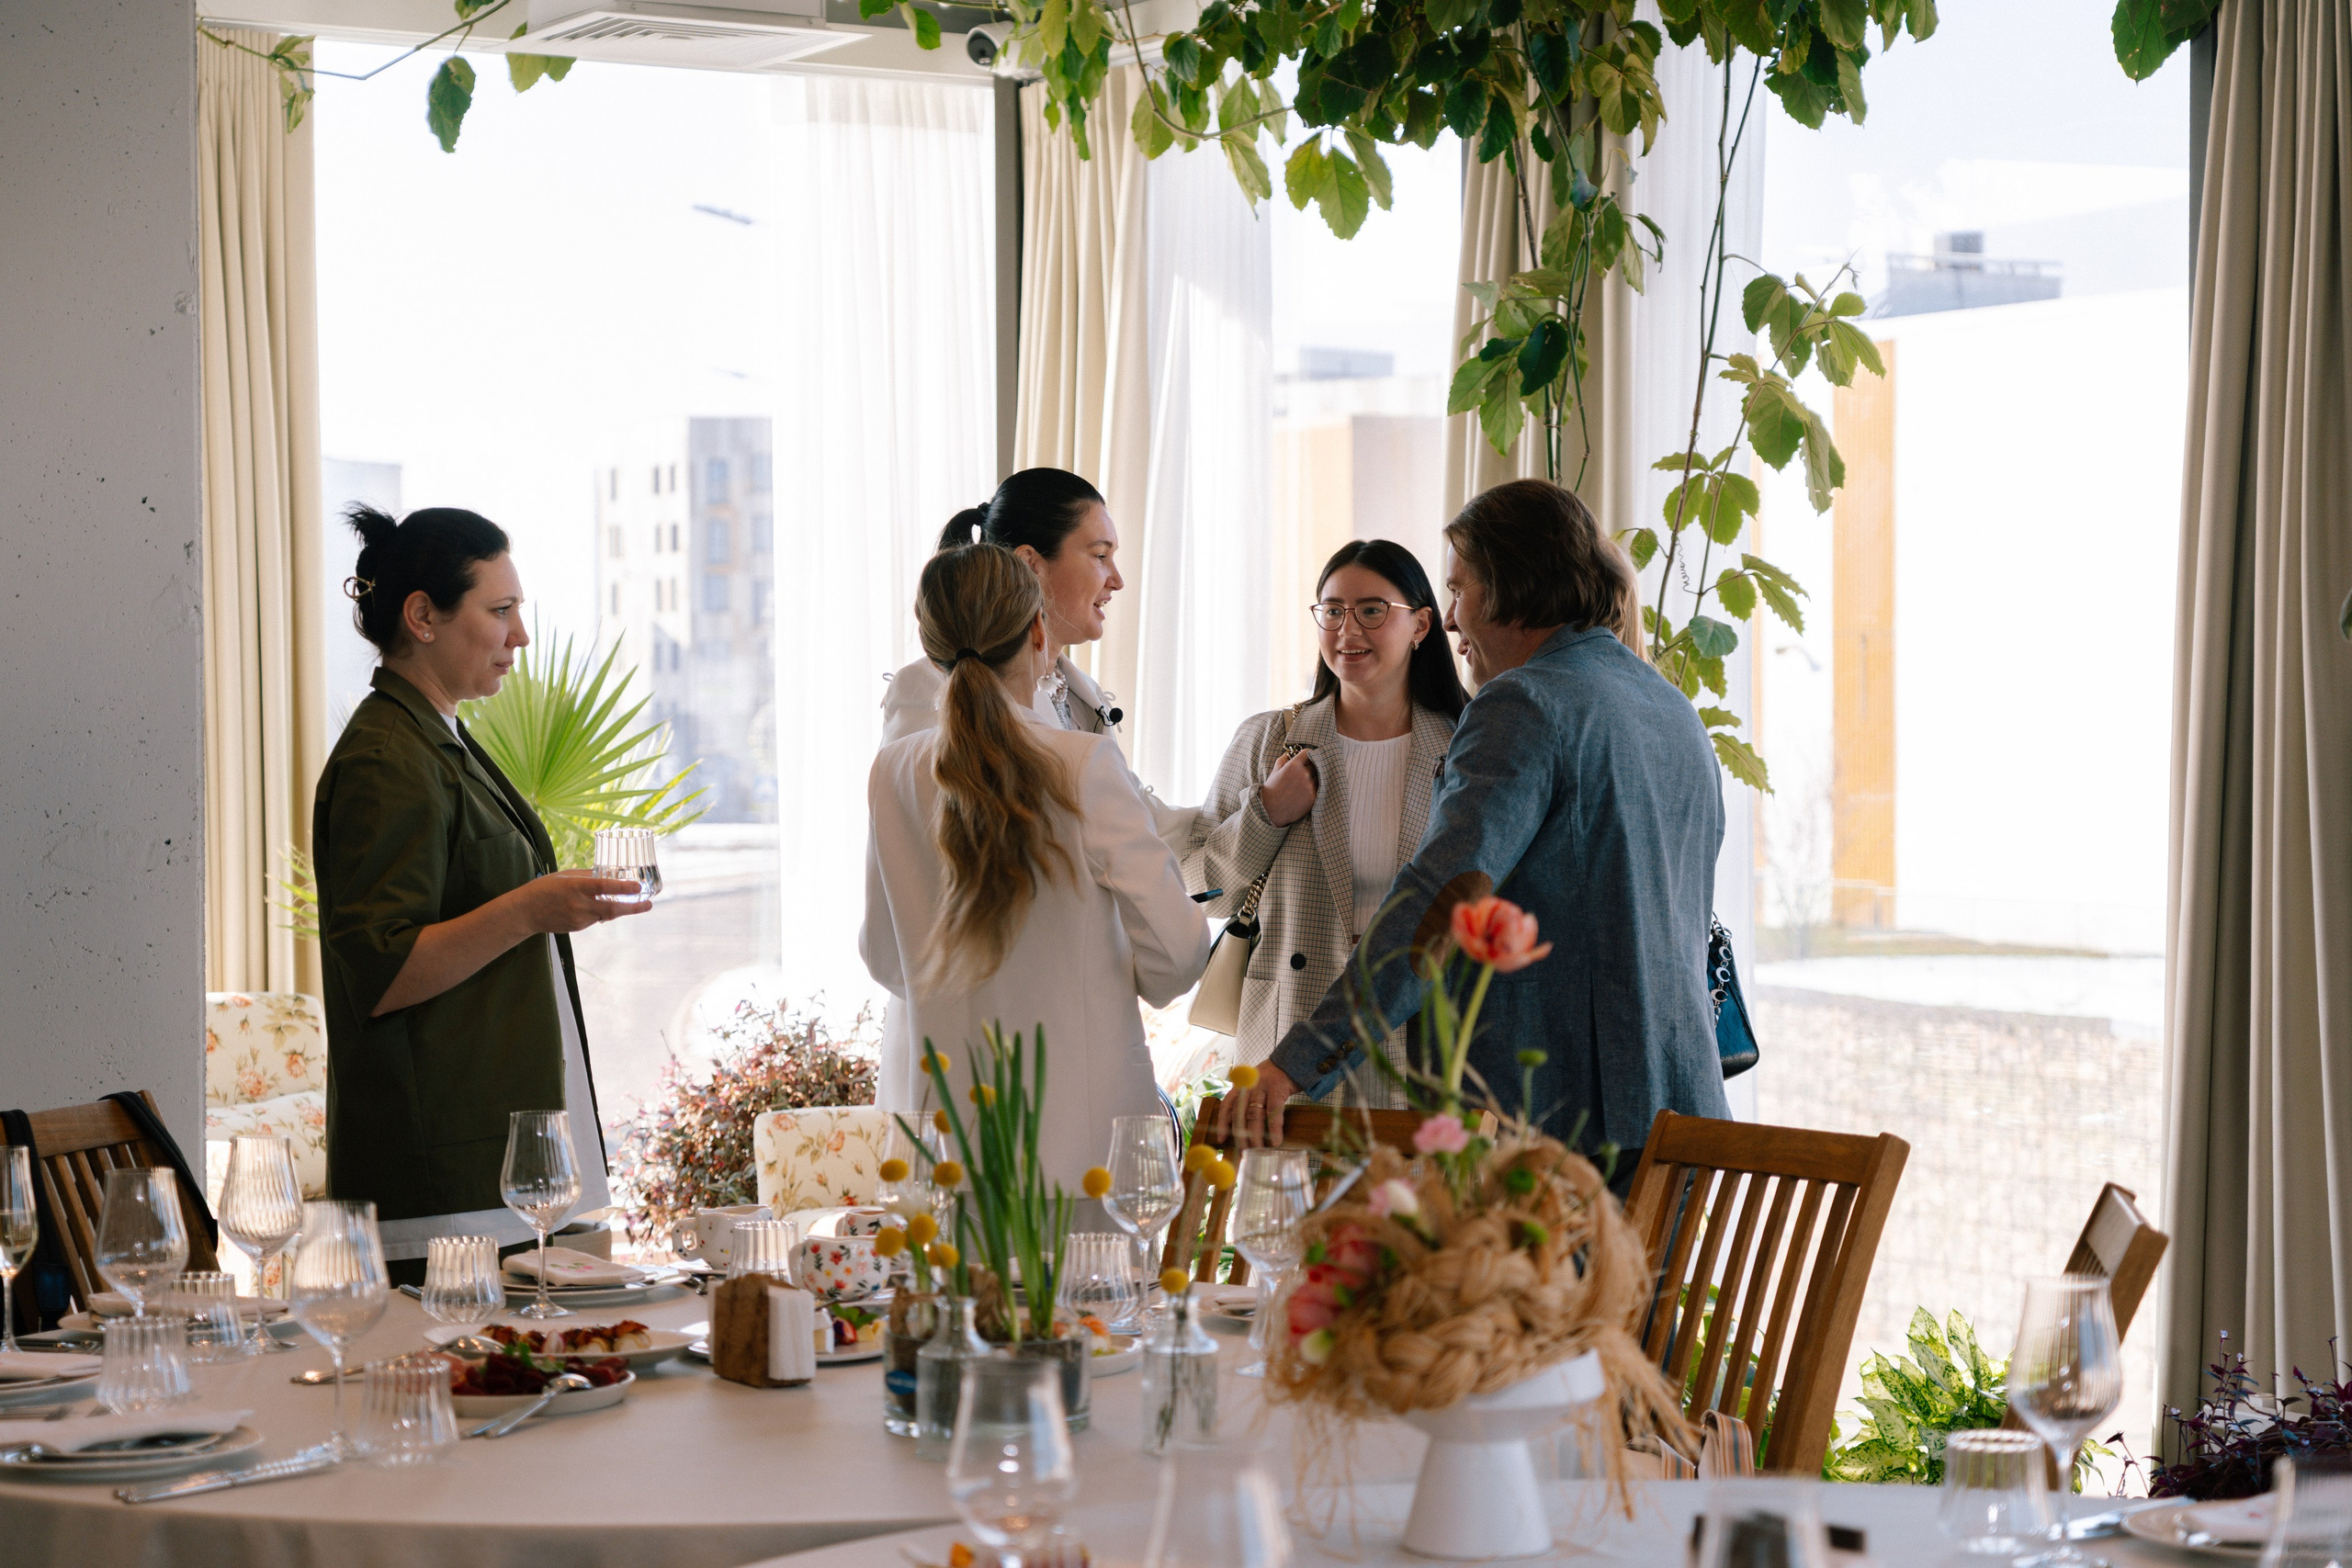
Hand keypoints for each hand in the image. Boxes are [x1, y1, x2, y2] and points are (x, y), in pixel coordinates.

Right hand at [519, 869, 649, 933]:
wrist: (525, 912)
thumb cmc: (545, 888)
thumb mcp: (565, 876)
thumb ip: (588, 876)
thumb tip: (611, 875)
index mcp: (574, 887)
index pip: (602, 887)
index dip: (622, 887)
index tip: (638, 887)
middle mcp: (578, 904)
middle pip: (612, 908)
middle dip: (633, 908)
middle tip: (649, 904)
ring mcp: (578, 919)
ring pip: (605, 914)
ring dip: (618, 908)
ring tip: (629, 901)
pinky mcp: (577, 928)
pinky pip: (595, 919)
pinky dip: (601, 912)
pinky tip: (596, 906)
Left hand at [1212, 1063, 1299, 1148]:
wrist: (1290, 1062)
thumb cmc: (1271, 1080)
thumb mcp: (1254, 1086)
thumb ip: (1246, 1101)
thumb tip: (1241, 1128)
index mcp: (1240, 1086)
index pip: (1227, 1105)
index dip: (1223, 1123)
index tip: (1221, 1139)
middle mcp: (1248, 1086)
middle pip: (1240, 1114)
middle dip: (1240, 1135)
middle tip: (1243, 1151)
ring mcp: (1262, 1087)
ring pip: (1255, 1115)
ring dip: (1256, 1135)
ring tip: (1258, 1150)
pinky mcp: (1277, 1089)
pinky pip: (1274, 1112)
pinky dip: (1275, 1128)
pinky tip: (1276, 1140)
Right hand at [1259, 750, 1317, 827]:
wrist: (1271, 810)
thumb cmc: (1272, 790)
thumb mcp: (1275, 771)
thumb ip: (1283, 759)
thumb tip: (1289, 753)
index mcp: (1294, 765)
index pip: (1308, 752)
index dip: (1308, 754)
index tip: (1308, 757)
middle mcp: (1304, 774)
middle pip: (1315, 763)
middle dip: (1312, 765)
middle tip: (1308, 769)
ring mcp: (1310, 785)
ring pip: (1319, 776)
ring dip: (1315, 776)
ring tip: (1307, 782)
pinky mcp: (1314, 796)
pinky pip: (1319, 788)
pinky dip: (1315, 787)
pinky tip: (1307, 791)